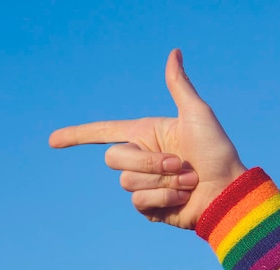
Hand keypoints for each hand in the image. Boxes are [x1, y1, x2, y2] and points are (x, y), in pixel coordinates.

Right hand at [49, 49, 246, 229]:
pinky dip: (164, 198)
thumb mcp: (197, 114)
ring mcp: (143, 184)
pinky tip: (182, 199)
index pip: (102, 133)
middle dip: (150, 163)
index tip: (52, 141)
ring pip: (127, 182)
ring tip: (189, 181)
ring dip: (163, 181)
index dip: (76, 135)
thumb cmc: (216, 152)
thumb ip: (179, 86)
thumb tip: (174, 53)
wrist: (228, 193)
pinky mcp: (148, 206)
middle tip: (182, 164)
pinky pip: (139, 201)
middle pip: (115, 159)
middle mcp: (140, 158)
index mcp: (145, 135)